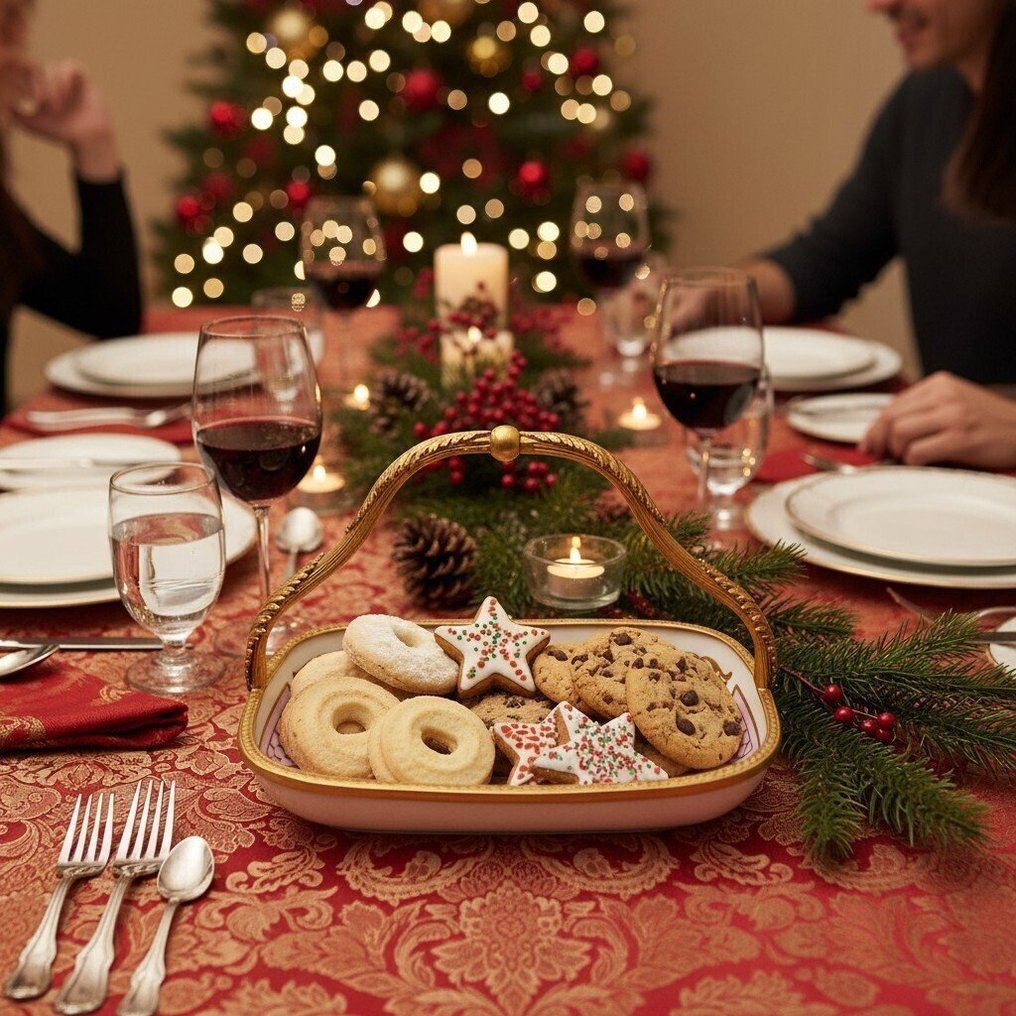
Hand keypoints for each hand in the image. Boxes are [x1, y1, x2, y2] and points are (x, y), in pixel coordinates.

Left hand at [7, 58, 119, 179]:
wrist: (88, 140)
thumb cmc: (61, 134)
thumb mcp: (33, 125)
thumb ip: (15, 114)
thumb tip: (3, 103)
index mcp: (40, 87)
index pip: (27, 70)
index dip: (24, 74)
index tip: (29, 91)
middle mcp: (53, 81)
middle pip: (40, 69)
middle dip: (41, 85)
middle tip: (44, 103)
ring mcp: (69, 79)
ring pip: (54, 67)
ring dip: (54, 84)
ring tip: (58, 104)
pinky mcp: (84, 80)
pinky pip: (72, 67)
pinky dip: (67, 78)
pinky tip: (67, 94)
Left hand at [859, 371, 1015, 468]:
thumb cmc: (989, 423)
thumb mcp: (954, 403)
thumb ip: (923, 411)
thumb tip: (884, 432)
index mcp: (939, 384)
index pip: (892, 405)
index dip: (875, 428)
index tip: (870, 443)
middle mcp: (945, 396)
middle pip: (891, 419)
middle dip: (879, 441)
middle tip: (881, 455)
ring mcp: (953, 416)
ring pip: (899, 434)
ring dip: (896, 452)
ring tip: (907, 458)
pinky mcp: (960, 438)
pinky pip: (917, 452)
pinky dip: (912, 462)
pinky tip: (922, 463)